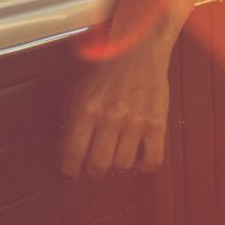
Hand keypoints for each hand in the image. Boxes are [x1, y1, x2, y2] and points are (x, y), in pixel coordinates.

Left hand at [61, 37, 170, 177]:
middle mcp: (109, 118)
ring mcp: (134, 124)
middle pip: (98, 164)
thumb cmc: (106, 68)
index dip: (70, 167)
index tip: (70, 171)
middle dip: (92, 172)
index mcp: (86, 108)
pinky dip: (144, 167)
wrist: (136, 51)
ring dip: (116, 168)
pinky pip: (152, 161)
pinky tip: (137, 160)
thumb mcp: (79, 88)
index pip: (74, 151)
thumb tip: (67, 144)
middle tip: (91, 170)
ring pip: (123, 165)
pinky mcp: (156, 125)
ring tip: (113, 161)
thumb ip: (74, 116)